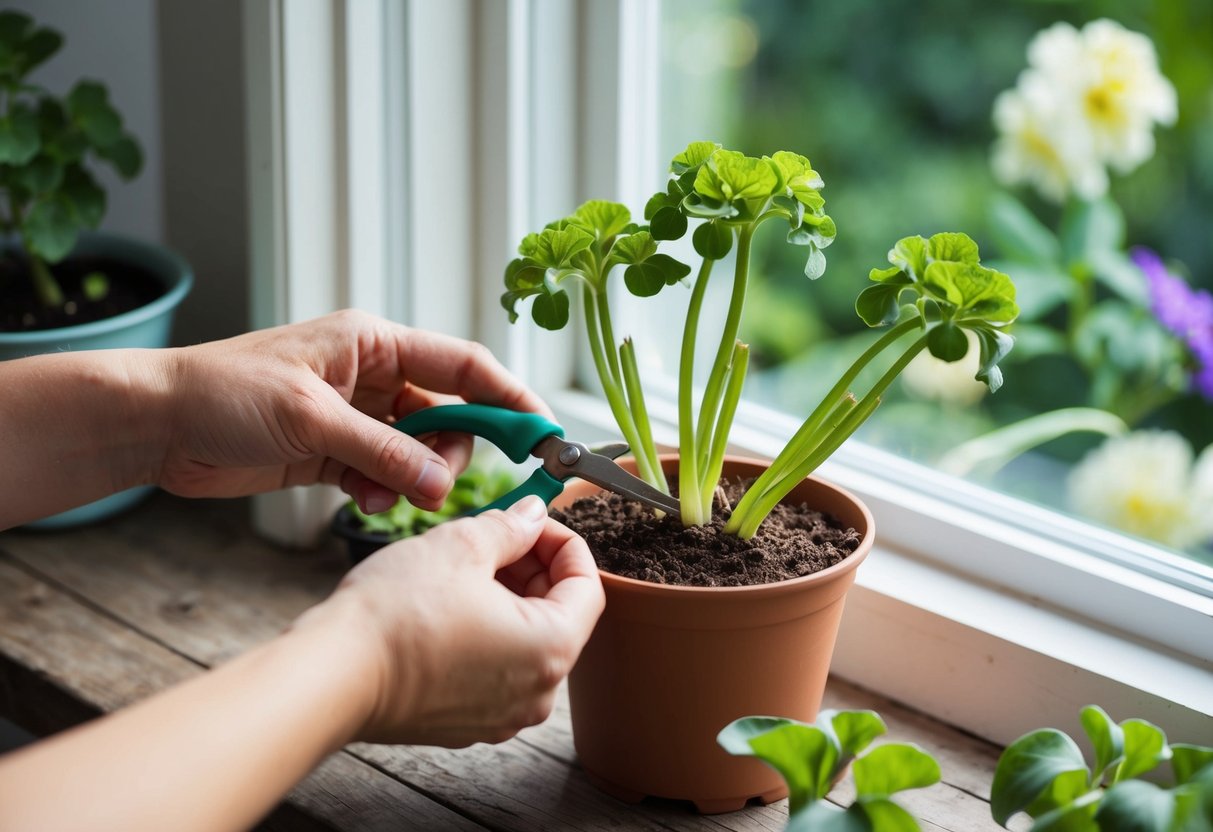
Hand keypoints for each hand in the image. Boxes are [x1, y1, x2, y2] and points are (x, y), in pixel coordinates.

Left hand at [157, 309, 549, 511]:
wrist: (158, 424)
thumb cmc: (223, 393)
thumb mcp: (311, 420)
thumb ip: (383, 452)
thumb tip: (443, 482)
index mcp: (373, 343)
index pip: (462, 365)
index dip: (508, 395)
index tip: (540, 431)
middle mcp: (371, 375)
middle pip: (447, 412)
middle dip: (453, 450)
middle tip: (442, 481)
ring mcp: (355, 415)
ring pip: (418, 449)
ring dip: (414, 478)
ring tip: (386, 496)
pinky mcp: (335, 451)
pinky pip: (385, 474)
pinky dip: (385, 492)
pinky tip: (363, 502)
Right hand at [301, 496, 604, 746]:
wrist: (332, 675)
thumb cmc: (396, 614)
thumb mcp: (461, 545)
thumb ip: (510, 527)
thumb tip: (531, 515)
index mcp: (551, 649)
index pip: (587, 586)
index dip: (563, 542)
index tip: (533, 520)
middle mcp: (536, 694)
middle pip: (558, 615)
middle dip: (533, 567)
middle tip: (497, 535)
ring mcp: (500, 716)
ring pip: (524, 642)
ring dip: (508, 597)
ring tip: (466, 565)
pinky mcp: (465, 724)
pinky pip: (494, 669)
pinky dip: (484, 632)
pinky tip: (447, 603)